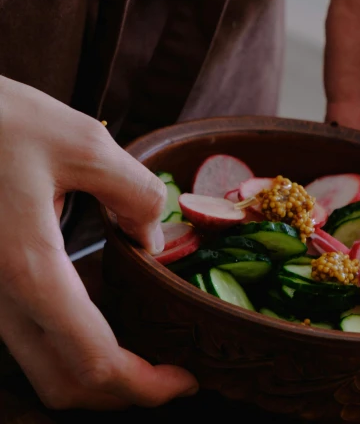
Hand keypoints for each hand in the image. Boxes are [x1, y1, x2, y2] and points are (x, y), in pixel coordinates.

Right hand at [0, 76, 197, 409]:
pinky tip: (102, 321)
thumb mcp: (84, 142)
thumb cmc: (2, 121)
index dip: (145, 383)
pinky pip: (27, 340)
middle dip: (123, 393)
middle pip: (64, 382)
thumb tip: (152, 240)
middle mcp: (0, 297)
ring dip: (94, 377)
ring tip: (145, 356)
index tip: (186, 380)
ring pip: (40, 369)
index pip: (93, 359)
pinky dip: (70, 352)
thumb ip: (133, 193)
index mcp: (30, 268)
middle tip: (172, 376)